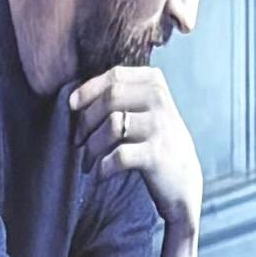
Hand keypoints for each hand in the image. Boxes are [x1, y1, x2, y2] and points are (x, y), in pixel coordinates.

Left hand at [65, 59, 204, 237]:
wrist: (183, 180)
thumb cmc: (153, 142)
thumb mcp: (143, 110)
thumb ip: (118, 96)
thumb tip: (74, 99)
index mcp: (154, 82)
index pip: (115, 76)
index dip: (88, 90)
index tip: (72, 106)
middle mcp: (159, 99)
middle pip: (110, 97)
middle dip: (86, 121)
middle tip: (78, 141)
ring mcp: (160, 126)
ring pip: (112, 125)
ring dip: (92, 146)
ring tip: (88, 161)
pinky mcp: (157, 154)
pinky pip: (119, 156)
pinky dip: (103, 167)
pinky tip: (100, 174)